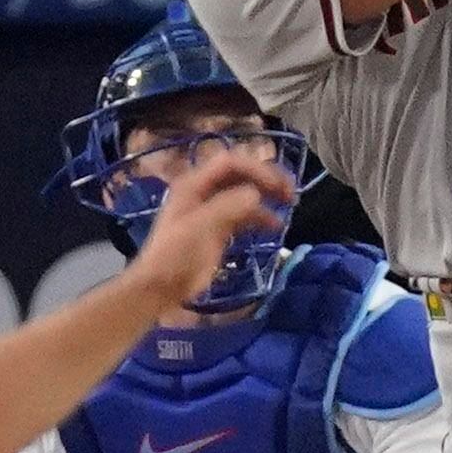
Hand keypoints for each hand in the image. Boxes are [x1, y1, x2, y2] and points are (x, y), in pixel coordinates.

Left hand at [119, 143, 292, 309]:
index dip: (257, 170)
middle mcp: (203, 191)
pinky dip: (260, 217)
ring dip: (267, 197)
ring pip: (244, 194)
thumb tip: (257, 195)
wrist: (160, 289)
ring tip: (289, 207)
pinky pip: (243, 215)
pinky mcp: (218, 229)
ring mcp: (211, 210)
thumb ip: (228, 208)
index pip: (231, 163)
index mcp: (193, 184)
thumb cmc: (175, 257)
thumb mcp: (200, 229)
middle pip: (240, 174)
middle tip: (291, 192)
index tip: (278, 187)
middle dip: (266, 179)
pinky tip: (275, 227)